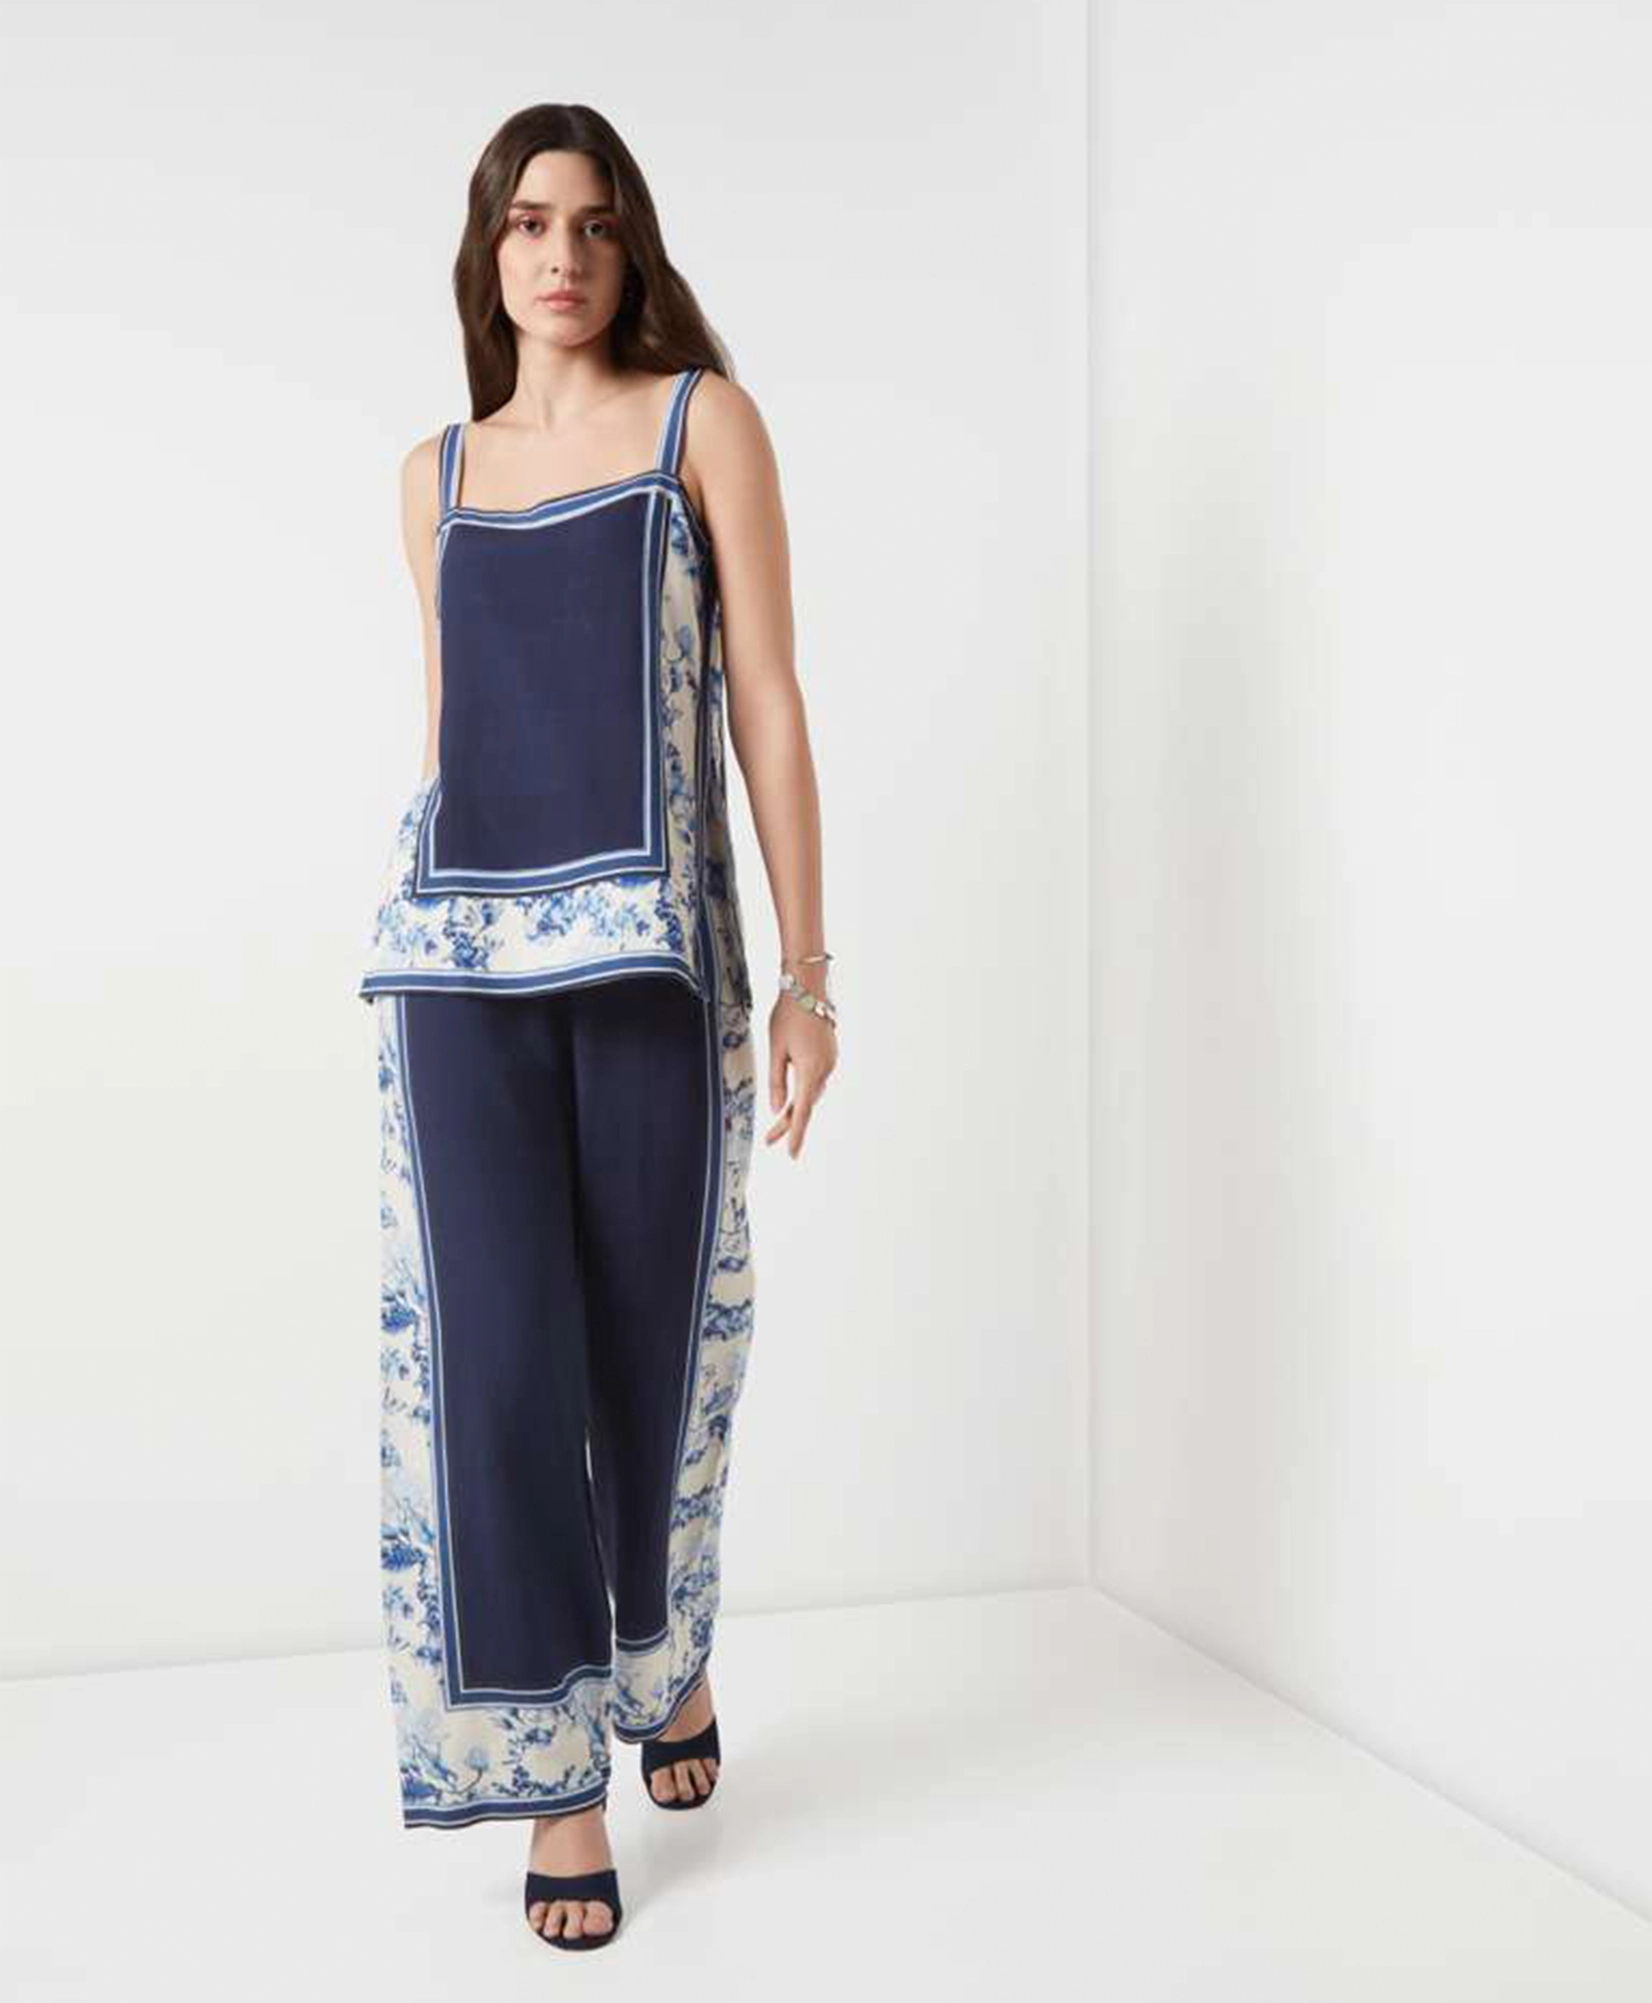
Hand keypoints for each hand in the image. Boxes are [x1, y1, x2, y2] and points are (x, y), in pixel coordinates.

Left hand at [764, 995, 835, 1157]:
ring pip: (811, 1093)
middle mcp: (825, 1070)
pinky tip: (792, 1096)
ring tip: (777, 1124)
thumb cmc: (788, 1016)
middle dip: (789, 1124)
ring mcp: (830, 1062)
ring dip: (796, 1108)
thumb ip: (776, 1081)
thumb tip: (778, 1109)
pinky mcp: (829, 1055)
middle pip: (806, 1104)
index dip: (796, 1134)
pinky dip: (804, 1091)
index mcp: (810, 1070)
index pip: (802, 1111)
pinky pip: (816, 1080)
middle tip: (769, 1141)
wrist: (809, 989)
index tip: (791, 1154)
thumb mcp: (775, 1050)